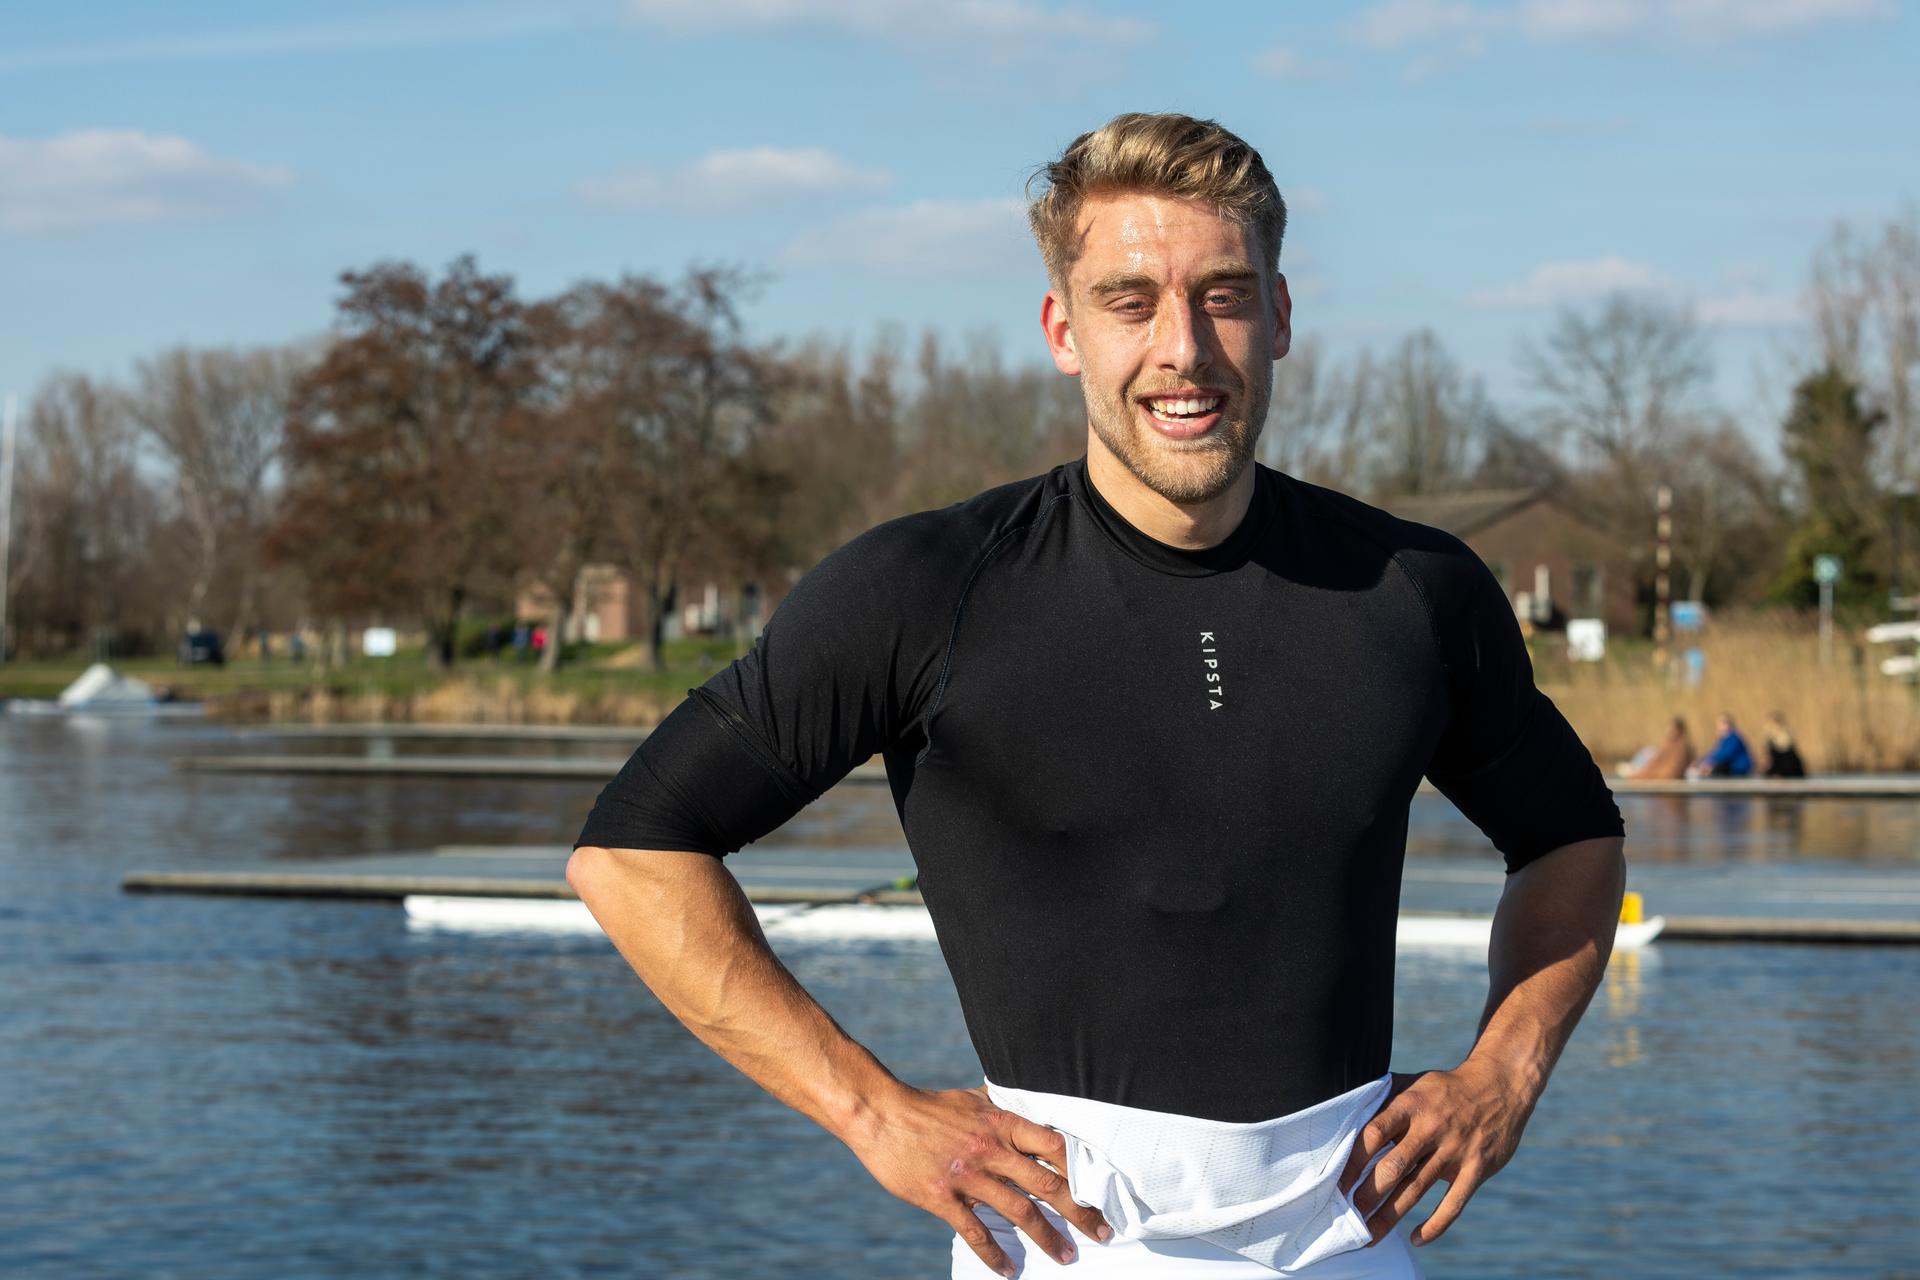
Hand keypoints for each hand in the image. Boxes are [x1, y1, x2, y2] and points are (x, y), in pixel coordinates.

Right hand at [847, 1082, 1112, 1275]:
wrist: (880, 1114)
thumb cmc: (929, 1107)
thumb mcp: (973, 1100)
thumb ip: (1002, 1110)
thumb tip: (1029, 1108)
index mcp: (1001, 1123)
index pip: (1055, 1147)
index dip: (1083, 1170)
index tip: (1102, 1189)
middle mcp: (990, 1150)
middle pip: (1047, 1185)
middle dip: (1080, 1212)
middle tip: (1103, 1232)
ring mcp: (967, 1176)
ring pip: (1019, 1212)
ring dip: (1048, 1238)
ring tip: (1067, 1256)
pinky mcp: (942, 1198)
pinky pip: (976, 1233)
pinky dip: (994, 1256)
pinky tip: (1009, 1271)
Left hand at [1337, 1062, 1536, 1248]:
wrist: (1501, 1084)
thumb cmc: (1446, 1088)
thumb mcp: (1414, 1083)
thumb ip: (1385, 1099)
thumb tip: (1347, 1113)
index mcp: (1411, 1105)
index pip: (1374, 1134)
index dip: (1352, 1161)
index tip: (1337, 1183)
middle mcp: (1431, 1128)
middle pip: (1392, 1167)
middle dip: (1367, 1195)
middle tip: (1348, 1216)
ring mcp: (1455, 1150)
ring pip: (1417, 1190)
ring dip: (1390, 1216)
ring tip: (1369, 1237)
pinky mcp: (1476, 1169)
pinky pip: (1453, 1204)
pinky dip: (1434, 1225)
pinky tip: (1416, 1239)